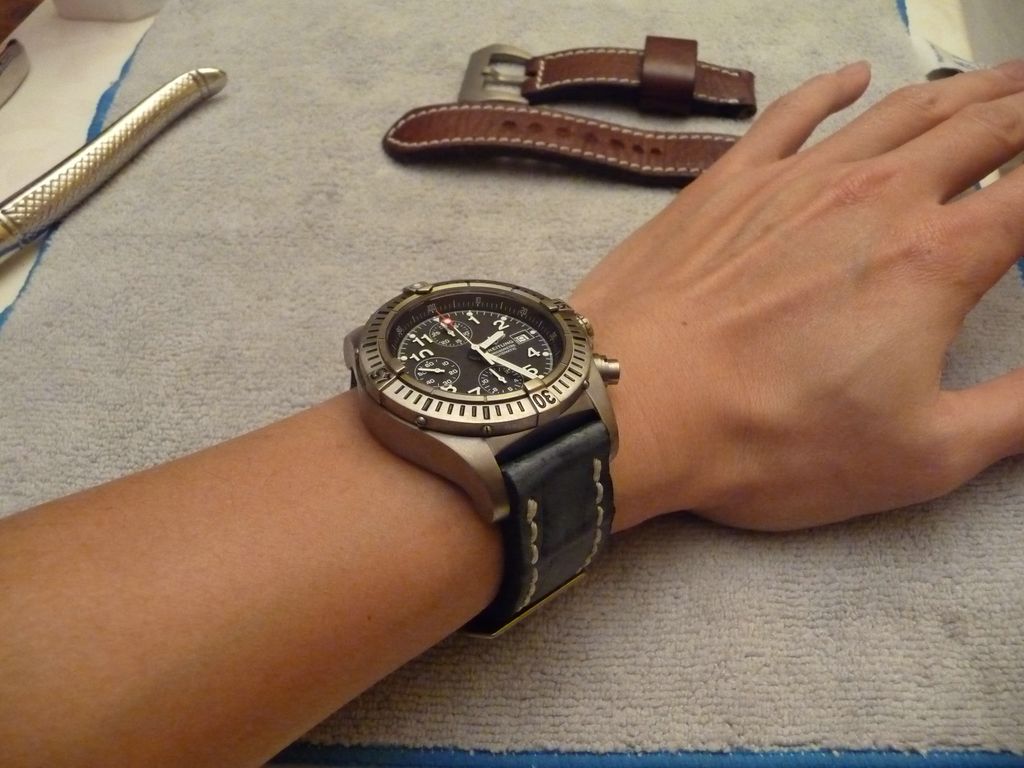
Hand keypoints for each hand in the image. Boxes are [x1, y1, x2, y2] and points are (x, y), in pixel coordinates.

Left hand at [571, 60, 1023, 531]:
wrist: (633, 404)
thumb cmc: (769, 439)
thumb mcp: (919, 454)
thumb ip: (1016, 412)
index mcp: (936, 259)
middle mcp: (877, 197)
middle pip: (979, 130)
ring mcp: (797, 180)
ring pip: (898, 112)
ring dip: (959, 89)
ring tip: (997, 78)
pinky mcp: (730, 182)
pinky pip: (792, 114)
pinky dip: (832, 87)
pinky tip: (855, 74)